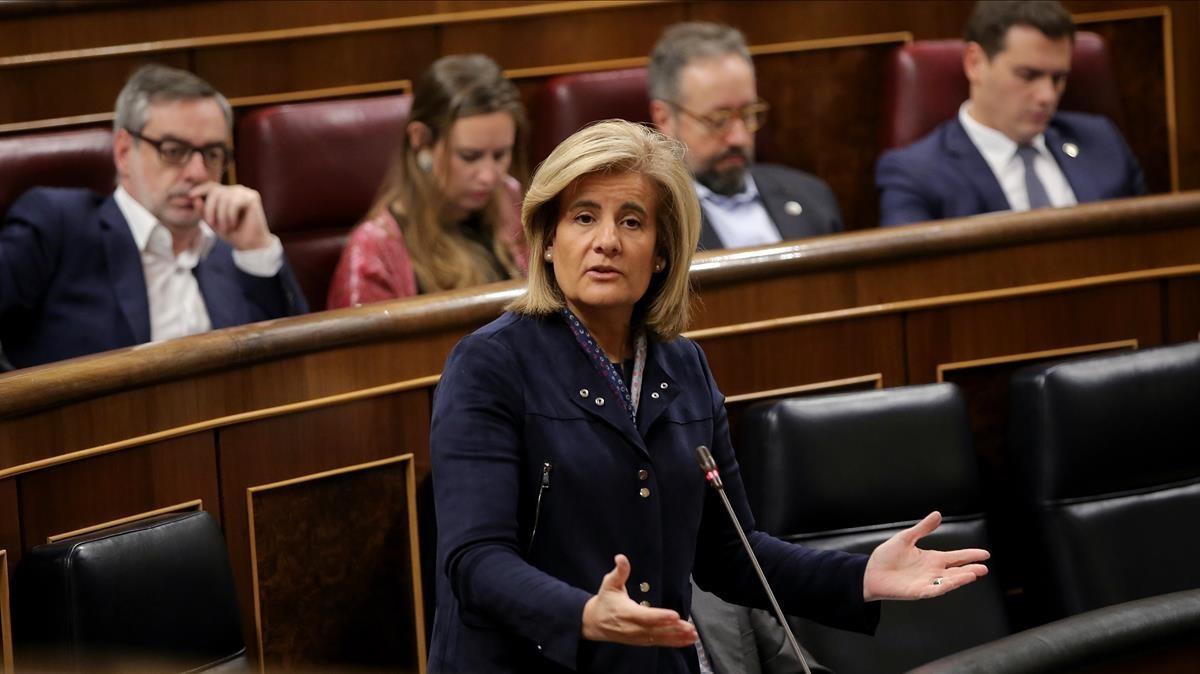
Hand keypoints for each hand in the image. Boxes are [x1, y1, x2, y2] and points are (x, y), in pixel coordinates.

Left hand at [189, 182, 271, 250]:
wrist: (250, 244)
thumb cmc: (232, 233)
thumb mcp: (212, 222)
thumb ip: (203, 210)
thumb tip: (194, 198)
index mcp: (226, 194)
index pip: (211, 186)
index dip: (200, 189)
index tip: (190, 196)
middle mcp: (236, 190)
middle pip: (215, 191)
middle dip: (210, 208)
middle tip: (212, 224)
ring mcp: (244, 192)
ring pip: (224, 197)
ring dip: (221, 215)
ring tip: (225, 228)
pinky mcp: (252, 197)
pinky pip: (234, 202)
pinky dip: (230, 215)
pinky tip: (233, 224)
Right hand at [581, 554, 697, 647]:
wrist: (594, 622)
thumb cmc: (605, 601)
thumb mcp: (609, 584)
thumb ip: (619, 572)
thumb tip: (621, 558)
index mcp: (626, 612)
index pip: (645, 616)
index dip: (660, 616)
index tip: (674, 615)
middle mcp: (632, 627)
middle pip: (655, 630)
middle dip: (673, 629)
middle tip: (689, 626)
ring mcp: (637, 636)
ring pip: (659, 638)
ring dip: (676, 637)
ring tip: (692, 634)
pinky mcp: (642, 641)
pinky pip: (659, 643)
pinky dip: (674, 643)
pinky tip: (687, 640)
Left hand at [862, 511, 989, 600]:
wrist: (870, 572)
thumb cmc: (887, 556)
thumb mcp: (906, 538)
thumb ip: (923, 528)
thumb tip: (938, 514)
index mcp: (932, 558)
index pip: (956, 557)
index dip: (970, 555)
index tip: (985, 554)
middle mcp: (932, 571)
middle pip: (956, 570)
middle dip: (971, 569)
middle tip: (984, 568)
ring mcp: (927, 582)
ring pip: (949, 581)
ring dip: (961, 578)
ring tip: (974, 573)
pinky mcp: (918, 591)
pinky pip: (935, 589)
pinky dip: (945, 586)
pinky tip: (954, 582)